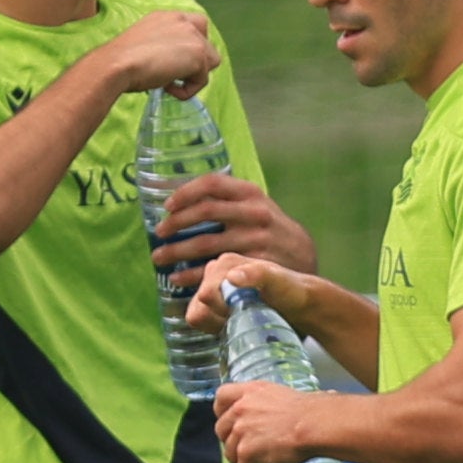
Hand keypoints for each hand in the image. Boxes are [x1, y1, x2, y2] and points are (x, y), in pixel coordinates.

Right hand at [93, 6, 225, 98]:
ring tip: (169, 82)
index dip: (192, 44)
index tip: (178, 59)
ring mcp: (193, 37)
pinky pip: (203, 80)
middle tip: (173, 73)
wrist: (116, 64)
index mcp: (167, 16)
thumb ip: (164, 44)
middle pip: (207, 44)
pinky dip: (187, 90)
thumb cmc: (121, 59)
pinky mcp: (198, 55)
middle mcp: (183, 21)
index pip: (197, 24)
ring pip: (211, 62)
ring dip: (193, 76)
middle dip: (195, 62)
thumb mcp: (145, 43)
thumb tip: (175, 62)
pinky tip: (167, 88)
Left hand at [144, 168, 310, 290]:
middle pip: (205, 212)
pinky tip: (177, 278)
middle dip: (175, 224)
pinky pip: (216, 267)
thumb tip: (178, 203)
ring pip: (206, 243)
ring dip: (176, 251)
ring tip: (159, 258)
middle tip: (159, 234)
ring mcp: (257, 239)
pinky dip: (192, 274)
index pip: (213, 183)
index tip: (167, 205)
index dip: (185, 192)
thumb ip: (226, 201)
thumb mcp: (255, 206)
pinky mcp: (256, 263)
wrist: (303, 256)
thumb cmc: (269, 229)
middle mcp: (255, 213)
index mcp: (251, 193)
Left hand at [209, 376, 328, 462]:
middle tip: (242, 446)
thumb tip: (297, 405)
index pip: (221, 397)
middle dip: (229, 439)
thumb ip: (273, 402)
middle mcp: (241, 409)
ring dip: (238, 462)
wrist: (316, 425)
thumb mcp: (285, 395)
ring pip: (229, 451)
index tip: (228, 417)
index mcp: (250, 392)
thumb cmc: (313, 410)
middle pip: (222, 428)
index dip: (222, 410)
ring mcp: (241, 431)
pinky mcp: (247, 452)